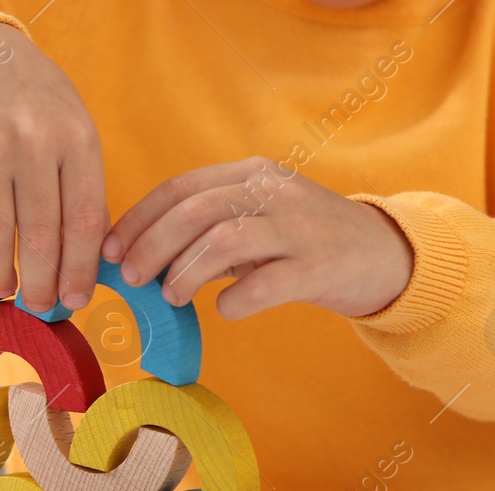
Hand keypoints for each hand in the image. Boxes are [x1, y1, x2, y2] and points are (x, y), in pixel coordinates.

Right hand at [0, 24, 105, 313]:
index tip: (75, 300)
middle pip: (38, 237)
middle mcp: (32, 141)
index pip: (83, 223)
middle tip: (38, 305)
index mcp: (76, 140)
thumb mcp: (73, 133)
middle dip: (40, 284)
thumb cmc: (35, 105)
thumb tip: (82, 266)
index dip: (79, 271)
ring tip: (4, 288)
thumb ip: (80, 190)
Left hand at [102, 158, 414, 319]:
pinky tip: (224, 310)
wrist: (385, 254)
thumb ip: (206, 233)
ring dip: (186, 271)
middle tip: (131, 278)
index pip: (182, 188)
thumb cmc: (303, 243)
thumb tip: (139, 260)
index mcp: (251, 175)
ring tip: (170, 296)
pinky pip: (267, 283)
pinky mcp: (319, 266)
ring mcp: (299, 228)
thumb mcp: (255, 222)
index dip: (138, 219)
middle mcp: (274, 193)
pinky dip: (236, 300)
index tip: (110, 250)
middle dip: (152, 245)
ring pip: (226, 239)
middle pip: (196, 211)